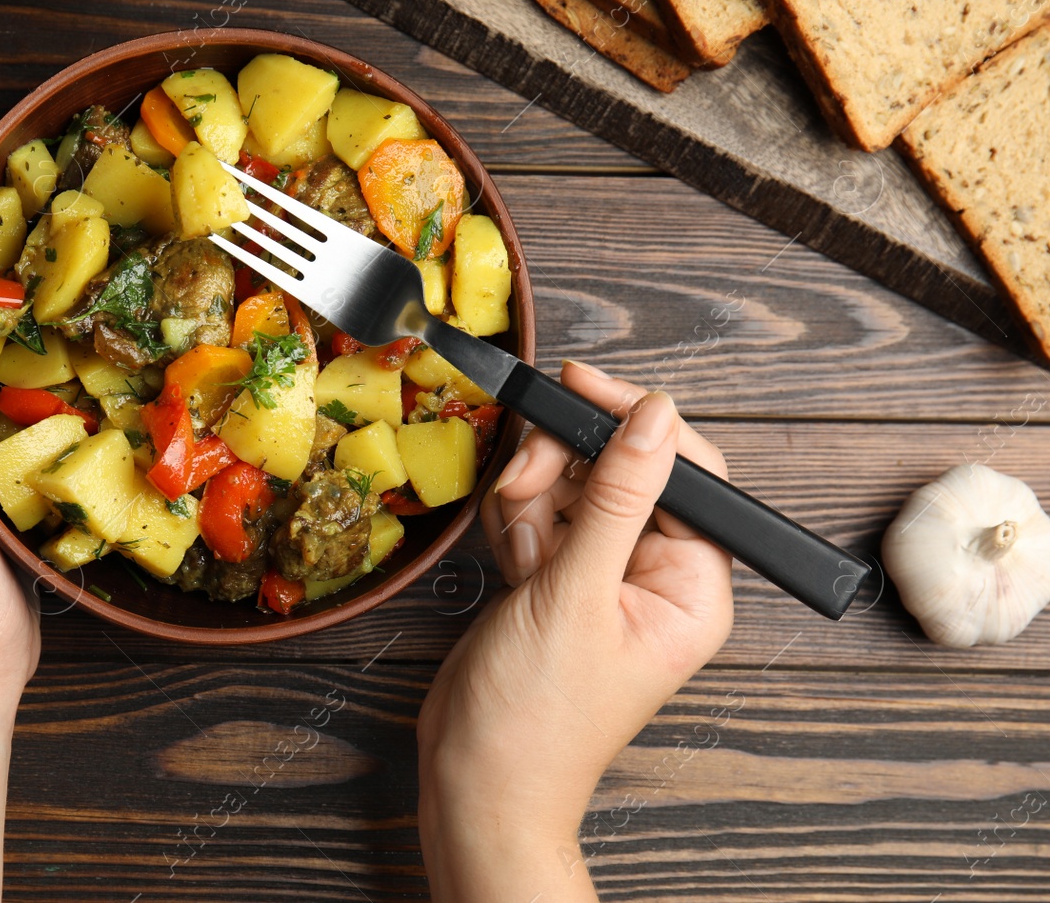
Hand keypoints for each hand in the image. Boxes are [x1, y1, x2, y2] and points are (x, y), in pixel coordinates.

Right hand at [416, 361, 732, 900]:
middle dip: (564, 470)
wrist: (475, 782)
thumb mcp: (576, 594)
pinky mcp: (558, 578)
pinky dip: (515, 523)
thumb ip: (618, 496)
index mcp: (692, 586)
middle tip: (523, 489)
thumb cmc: (537, 719)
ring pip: (573, 484)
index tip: (579, 386)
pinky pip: (541, 513)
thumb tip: (653, 414)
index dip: (634, 420)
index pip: (688, 471)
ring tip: (517, 550)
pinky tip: (508, 558)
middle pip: (620, 468)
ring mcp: (604, 575)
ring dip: (532, 500)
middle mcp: (655, 575)